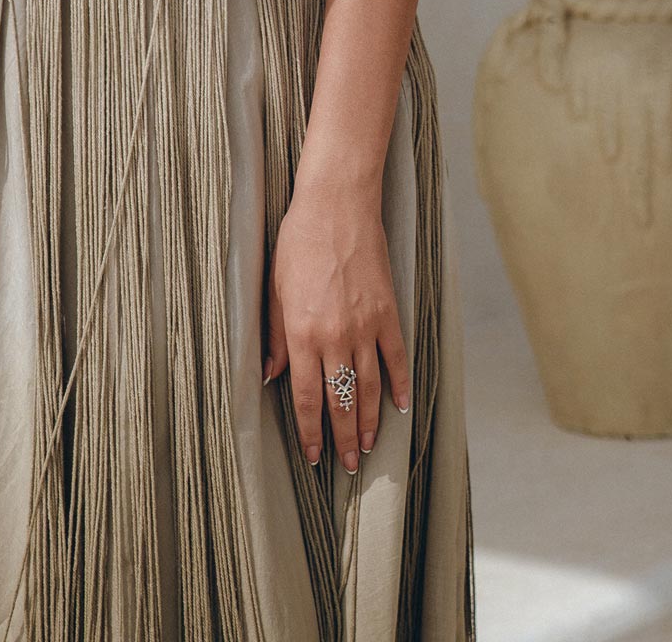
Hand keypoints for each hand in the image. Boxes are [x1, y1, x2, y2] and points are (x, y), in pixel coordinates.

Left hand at [262, 178, 409, 474]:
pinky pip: (397, 359)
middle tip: (345, 465)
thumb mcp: (275, 289)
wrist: (337, 206)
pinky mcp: (388, 313)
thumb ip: (274, 337)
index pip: (305, 397)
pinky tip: (399, 407)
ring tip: (367, 447)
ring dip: (369, 422)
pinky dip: (399, 385)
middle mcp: (335, 337)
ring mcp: (366, 327)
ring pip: (369, 389)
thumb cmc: (299, 242)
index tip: (314, 455)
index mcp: (302, 334)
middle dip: (342, 437)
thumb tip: (271, 376)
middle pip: (341, 401)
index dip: (311, 431)